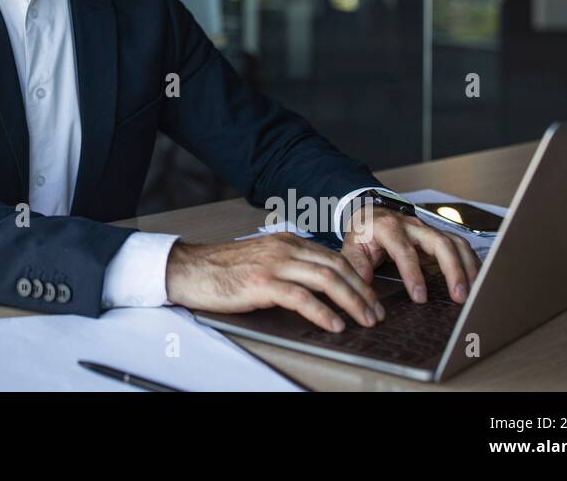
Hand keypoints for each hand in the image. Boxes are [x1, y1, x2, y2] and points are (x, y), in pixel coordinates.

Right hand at [165, 233, 387, 332]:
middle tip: (376, 312)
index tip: (370, 297)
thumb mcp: (261, 259)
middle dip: (363, 292)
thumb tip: (317, 285)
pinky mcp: (262, 283)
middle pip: (337, 266)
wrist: (190, 269)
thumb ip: (287, 265)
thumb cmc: (223, 269)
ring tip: (364, 320)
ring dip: (351, 302)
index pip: (334, 257)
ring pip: (326, 279)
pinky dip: (323, 312)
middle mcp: (284, 248)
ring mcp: (273, 264)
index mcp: (286, 241)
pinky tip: (334, 324)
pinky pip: (301, 297)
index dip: (358, 278)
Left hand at [339, 205, 481, 305]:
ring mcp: (429, 230)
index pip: (404, 251)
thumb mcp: (352, 245)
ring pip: (456, 243)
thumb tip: (363, 283)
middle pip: (440, 243)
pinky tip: (478, 282)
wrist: (372, 212)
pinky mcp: (440, 236)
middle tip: (459, 296)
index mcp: (389, 228)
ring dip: (468, 268)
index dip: (413, 274)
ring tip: (474, 293)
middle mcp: (413, 226)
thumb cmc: (364, 232)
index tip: (420, 297)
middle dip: (453, 270)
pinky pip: (461, 247)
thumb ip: (356, 264)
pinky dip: (472, 264)